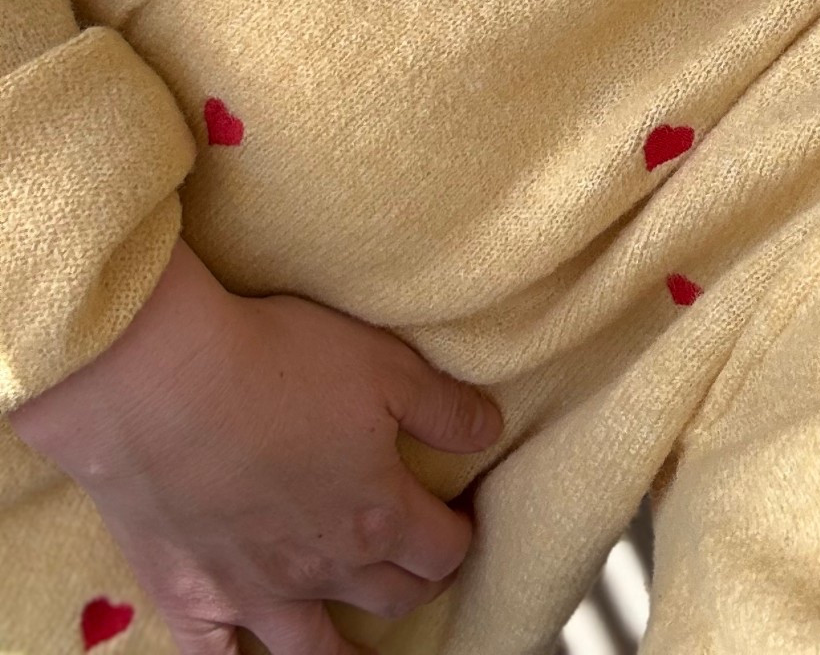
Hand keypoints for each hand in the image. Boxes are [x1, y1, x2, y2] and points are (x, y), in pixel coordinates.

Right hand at [10, 238, 502, 654]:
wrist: (160, 382)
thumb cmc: (276, 362)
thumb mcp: (386, 365)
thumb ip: (445, 408)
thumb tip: (489, 433)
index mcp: (378, 514)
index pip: (443, 549)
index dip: (460, 535)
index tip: (460, 520)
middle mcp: (323, 567)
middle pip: (391, 597)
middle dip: (416, 582)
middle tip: (420, 564)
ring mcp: (253, 593)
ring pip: (315, 650)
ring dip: (347, 653)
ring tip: (363, 653)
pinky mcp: (189, 598)